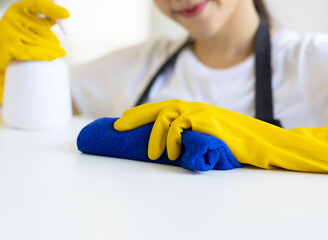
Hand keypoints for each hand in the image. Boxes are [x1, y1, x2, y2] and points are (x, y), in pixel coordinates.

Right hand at [0, 0, 68, 112]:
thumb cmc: (17, 39)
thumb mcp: (29, 25)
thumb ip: (45, 19)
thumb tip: (65, 15)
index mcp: (20, 9)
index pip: (38, 5)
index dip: (53, 9)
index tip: (66, 15)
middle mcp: (13, 18)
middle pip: (44, 31)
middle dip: (55, 43)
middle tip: (60, 51)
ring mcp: (9, 32)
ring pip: (41, 43)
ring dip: (53, 51)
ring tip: (58, 55)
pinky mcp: (8, 47)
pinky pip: (32, 52)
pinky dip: (44, 55)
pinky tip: (52, 57)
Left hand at [114, 99, 327, 171]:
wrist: (259, 143)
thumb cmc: (231, 144)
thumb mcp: (204, 138)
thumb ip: (186, 137)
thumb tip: (164, 148)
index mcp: (191, 111)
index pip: (161, 109)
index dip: (140, 114)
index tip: (123, 120)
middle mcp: (193, 107)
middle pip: (158, 107)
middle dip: (135, 117)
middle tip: (118, 126)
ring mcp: (200, 112)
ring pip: (167, 115)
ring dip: (156, 135)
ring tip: (153, 154)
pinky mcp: (207, 119)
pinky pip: (180, 125)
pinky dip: (172, 139)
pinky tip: (171, 153)